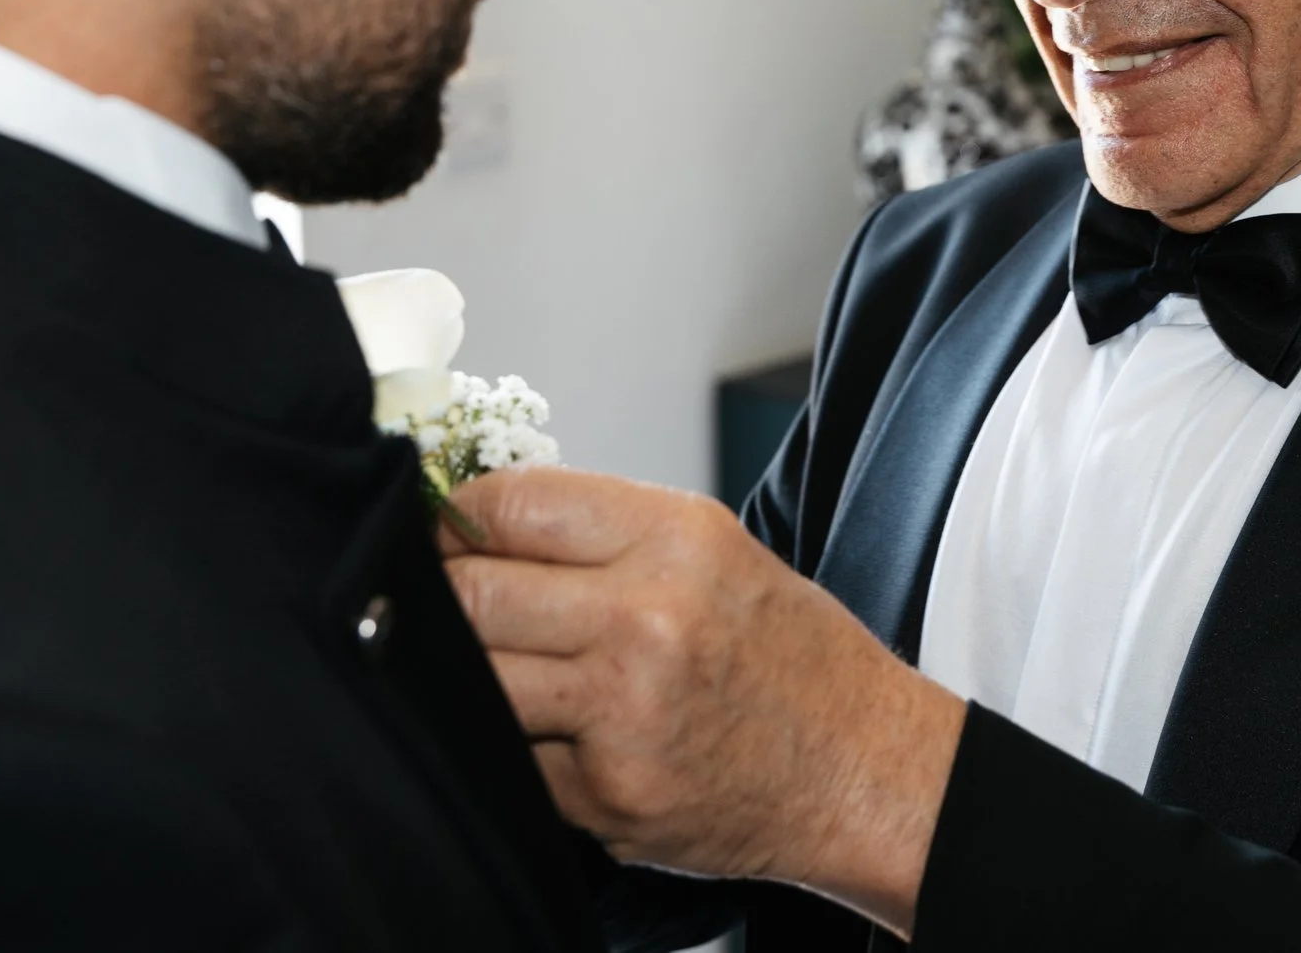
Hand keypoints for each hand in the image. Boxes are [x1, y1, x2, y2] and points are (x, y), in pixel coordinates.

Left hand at [442, 468, 965, 935]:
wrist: (860, 767)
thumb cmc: (785, 655)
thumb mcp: (711, 551)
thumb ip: (598, 534)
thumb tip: (472, 524)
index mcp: (674, 537)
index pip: (510, 505)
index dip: (453, 519)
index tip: (440, 533)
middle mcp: (648, 618)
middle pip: (472, 594)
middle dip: (443, 599)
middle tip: (442, 603)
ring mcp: (624, 713)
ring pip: (476, 680)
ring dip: (471, 676)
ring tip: (500, 667)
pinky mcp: (609, 795)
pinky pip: (511, 759)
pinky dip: (517, 748)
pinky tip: (558, 735)